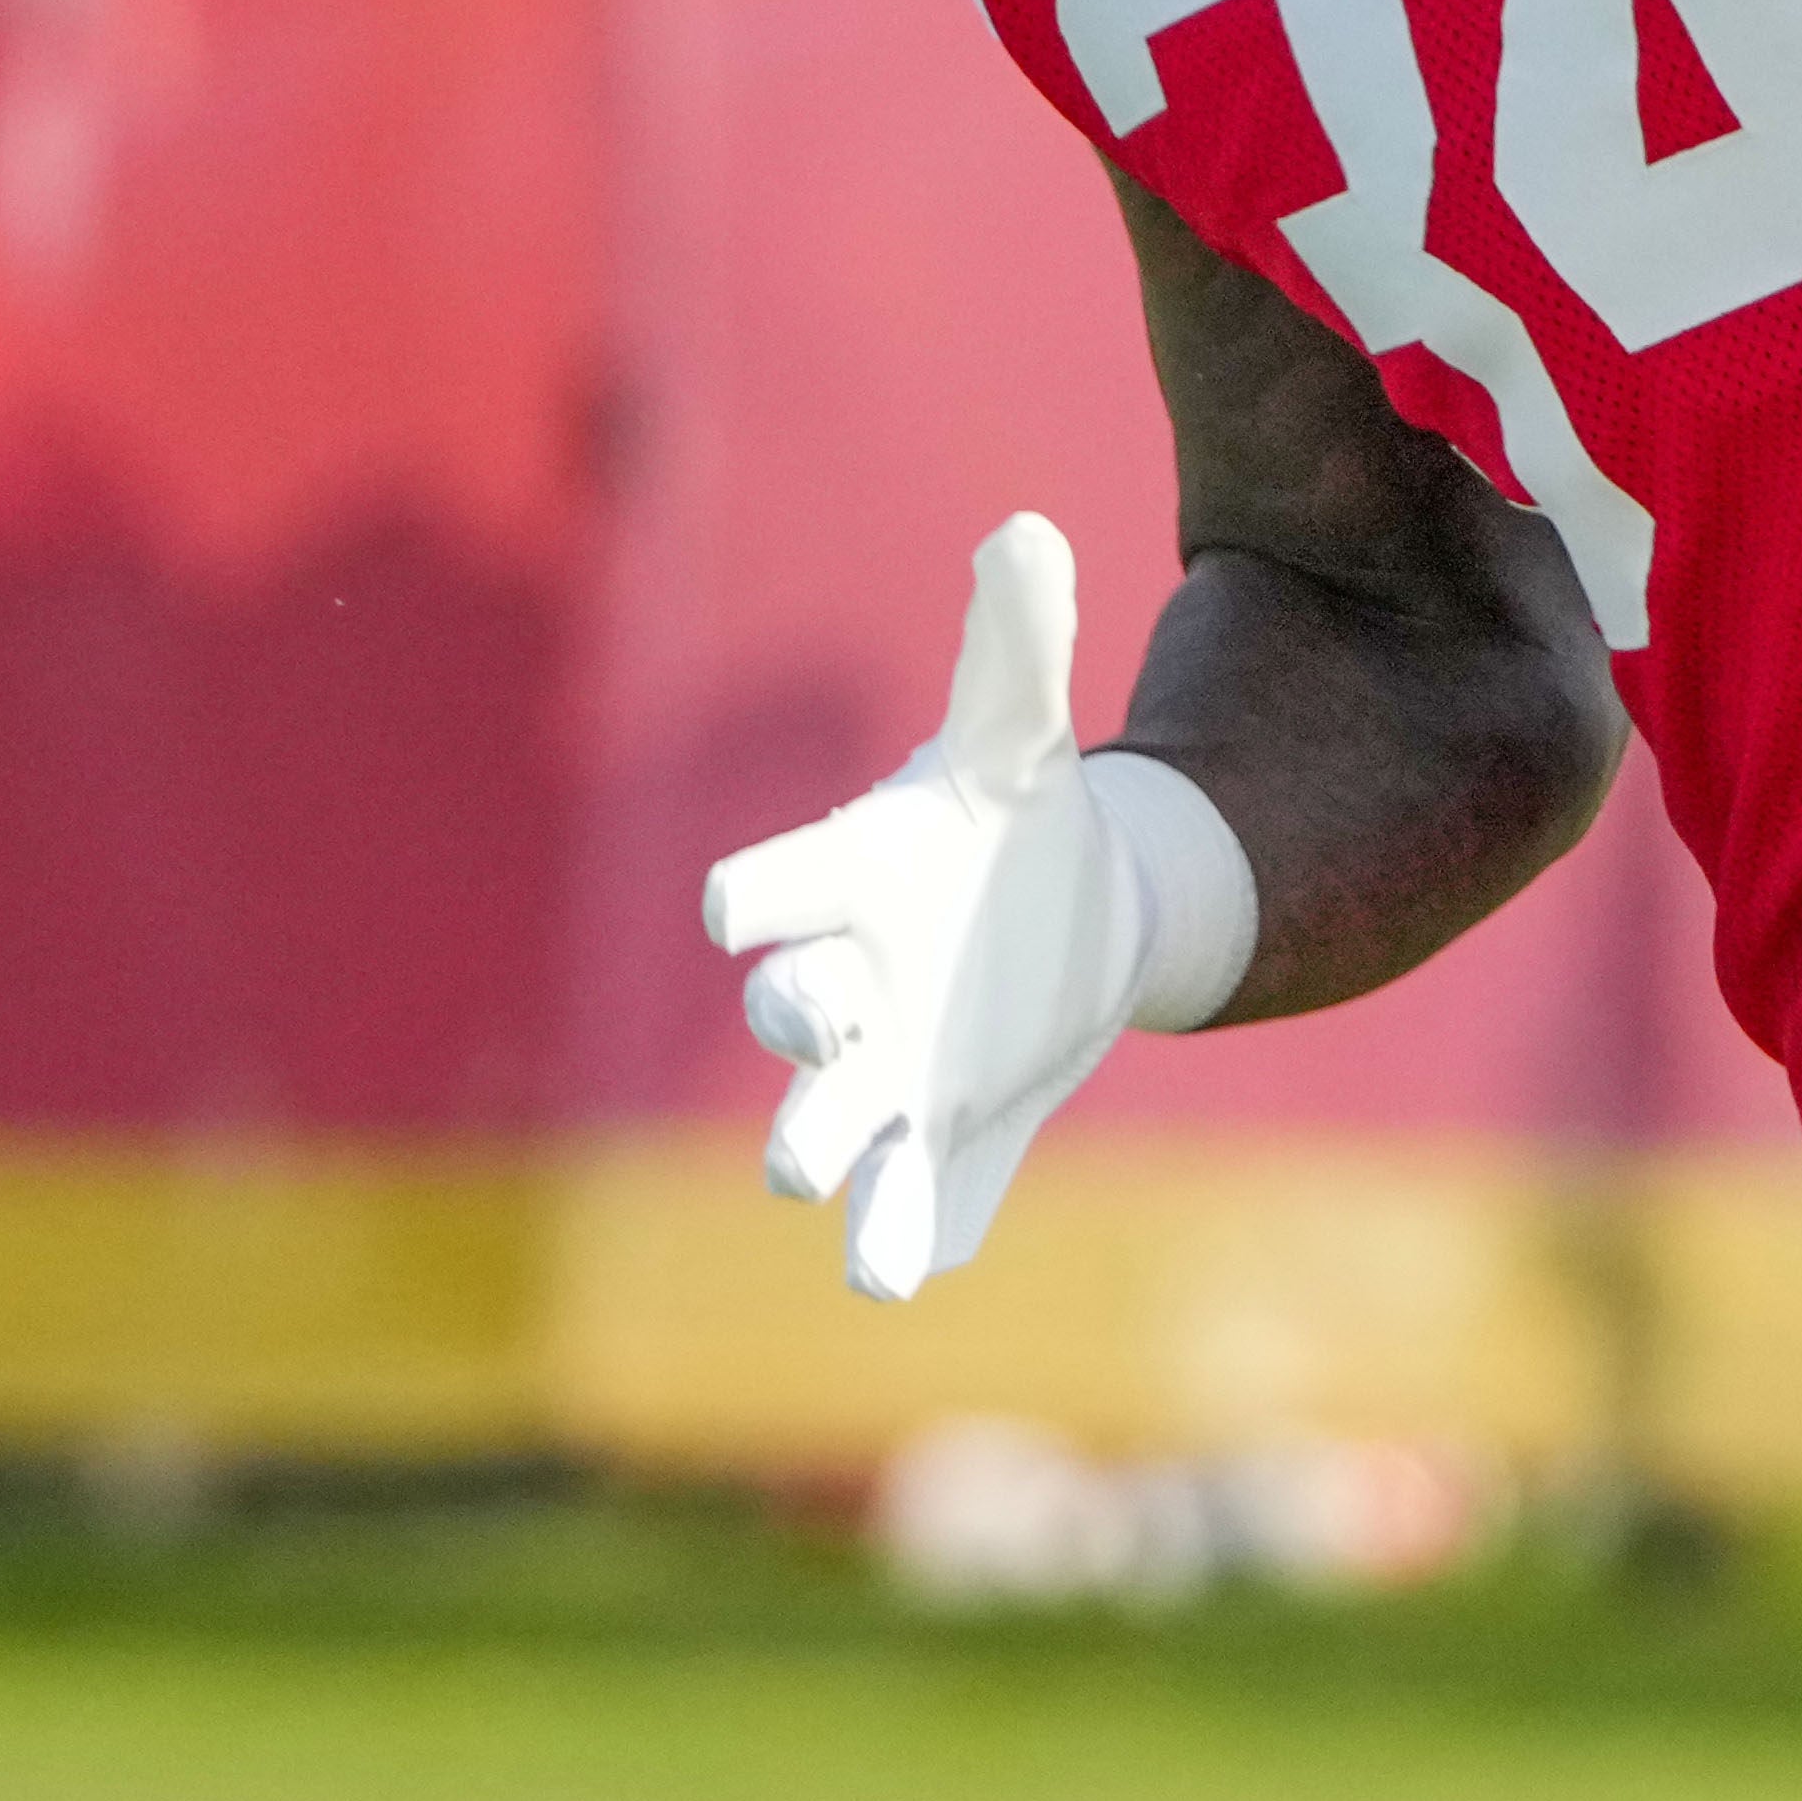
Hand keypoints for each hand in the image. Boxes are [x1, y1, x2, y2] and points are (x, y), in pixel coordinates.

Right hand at [704, 514, 1160, 1300]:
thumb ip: (1015, 647)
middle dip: (804, 1039)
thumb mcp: (1020, 738)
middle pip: (797, 1021)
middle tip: (824, 1044)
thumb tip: (1026, 532)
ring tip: (852, 1231)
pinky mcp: (954, 1134)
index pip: (779, 888)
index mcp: (848, 883)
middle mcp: (850, 989)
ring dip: (845, 1173)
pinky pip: (929, 1195)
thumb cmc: (1011, 819)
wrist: (1066, 910)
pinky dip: (923, 1233)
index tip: (736, 911)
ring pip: (846, 1136)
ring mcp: (894, 1076)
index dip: (758, 897)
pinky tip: (926, 1268)